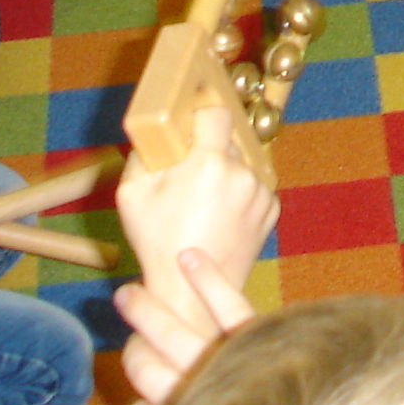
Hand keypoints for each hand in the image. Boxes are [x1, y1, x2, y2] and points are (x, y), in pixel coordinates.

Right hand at [115, 246, 259, 404]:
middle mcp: (208, 401)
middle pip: (153, 376)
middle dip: (133, 350)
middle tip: (120, 319)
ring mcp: (231, 369)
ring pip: (178, 339)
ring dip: (149, 315)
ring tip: (127, 294)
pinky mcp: (258, 340)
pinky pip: (229, 307)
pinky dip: (209, 280)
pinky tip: (189, 258)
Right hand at [118, 104, 278, 315]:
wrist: (190, 292)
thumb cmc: (157, 242)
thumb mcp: (131, 193)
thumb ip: (145, 151)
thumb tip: (157, 129)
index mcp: (210, 162)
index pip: (216, 112)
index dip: (201, 113)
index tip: (191, 122)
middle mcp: (242, 172)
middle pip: (228, 138)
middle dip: (209, 147)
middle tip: (189, 169)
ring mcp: (261, 192)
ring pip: (243, 161)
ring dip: (226, 169)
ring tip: (203, 199)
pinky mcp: (271, 210)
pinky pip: (254, 185)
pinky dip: (240, 191)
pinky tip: (219, 213)